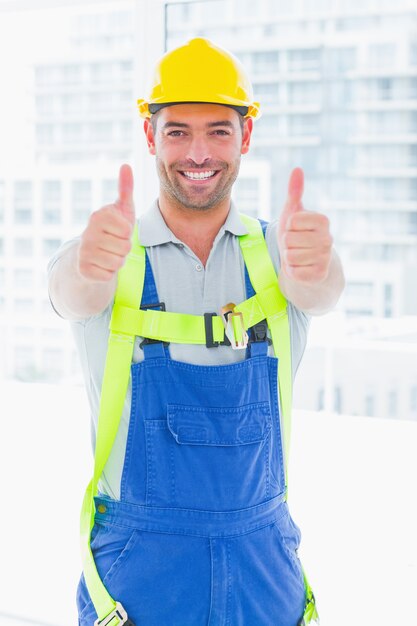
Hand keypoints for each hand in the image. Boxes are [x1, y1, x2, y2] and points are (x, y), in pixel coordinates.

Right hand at [78, 164, 134, 281]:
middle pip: (125, 247)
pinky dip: (109, 273)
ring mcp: (83, 251)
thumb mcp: (121, 210)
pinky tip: (101, 265)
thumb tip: (126, 165)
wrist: (91, 255)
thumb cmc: (112, 230)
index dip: (128, 233)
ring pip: (118, 262)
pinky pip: (109, 275)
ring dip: (118, 261)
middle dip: (124, 249)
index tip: (118, 231)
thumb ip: (125, 189)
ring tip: (108, 254)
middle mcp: (88, 232)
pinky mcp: (83, 269)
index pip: (127, 230)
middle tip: (113, 245)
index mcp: (99, 216)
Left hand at [277, 167, 332, 284]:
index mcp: (323, 221)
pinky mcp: (319, 275)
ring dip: (289, 258)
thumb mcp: (293, 213)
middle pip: (289, 240)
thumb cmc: (298, 235)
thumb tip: (297, 169)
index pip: (292, 221)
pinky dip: (292, 271)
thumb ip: (294, 193)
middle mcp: (328, 239)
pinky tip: (300, 269)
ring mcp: (325, 258)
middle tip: (295, 245)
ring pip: (290, 257)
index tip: (295, 230)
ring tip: (298, 256)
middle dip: (287, 244)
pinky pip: (293, 272)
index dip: (288, 226)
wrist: (307, 263)